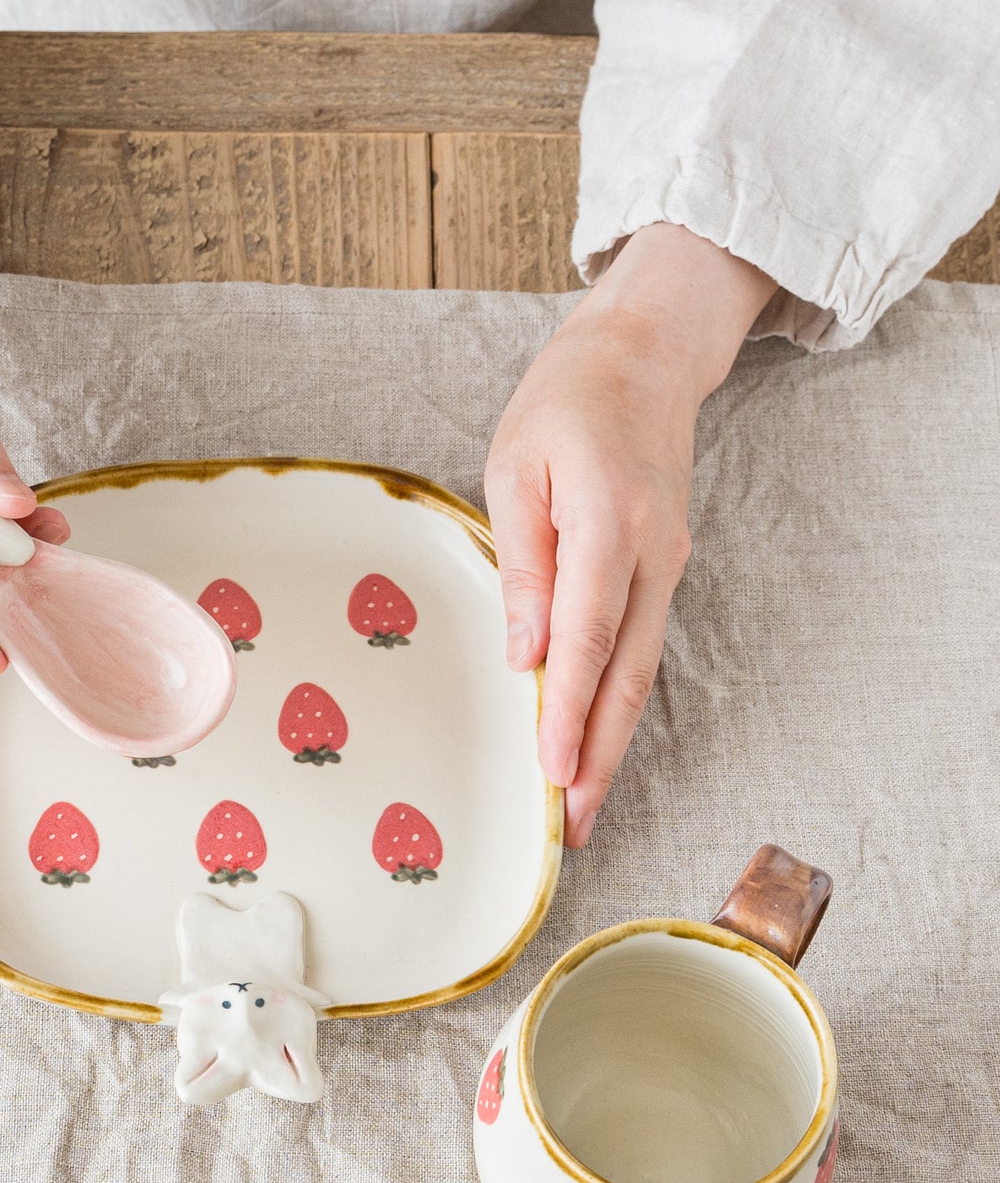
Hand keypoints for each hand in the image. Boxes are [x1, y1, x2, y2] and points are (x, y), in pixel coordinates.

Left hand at [485, 224, 775, 846]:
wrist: (643, 358)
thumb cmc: (566, 404)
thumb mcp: (516, 469)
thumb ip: (522, 563)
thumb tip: (524, 651)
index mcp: (611, 526)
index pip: (587, 639)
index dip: (569, 712)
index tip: (554, 773)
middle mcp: (653, 555)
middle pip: (627, 675)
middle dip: (600, 756)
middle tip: (576, 824)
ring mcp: (667, 564)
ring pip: (640, 670)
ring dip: (612, 739)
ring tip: (583, 802)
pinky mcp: (662, 568)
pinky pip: (640, 645)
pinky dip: (617, 698)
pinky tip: (594, 734)